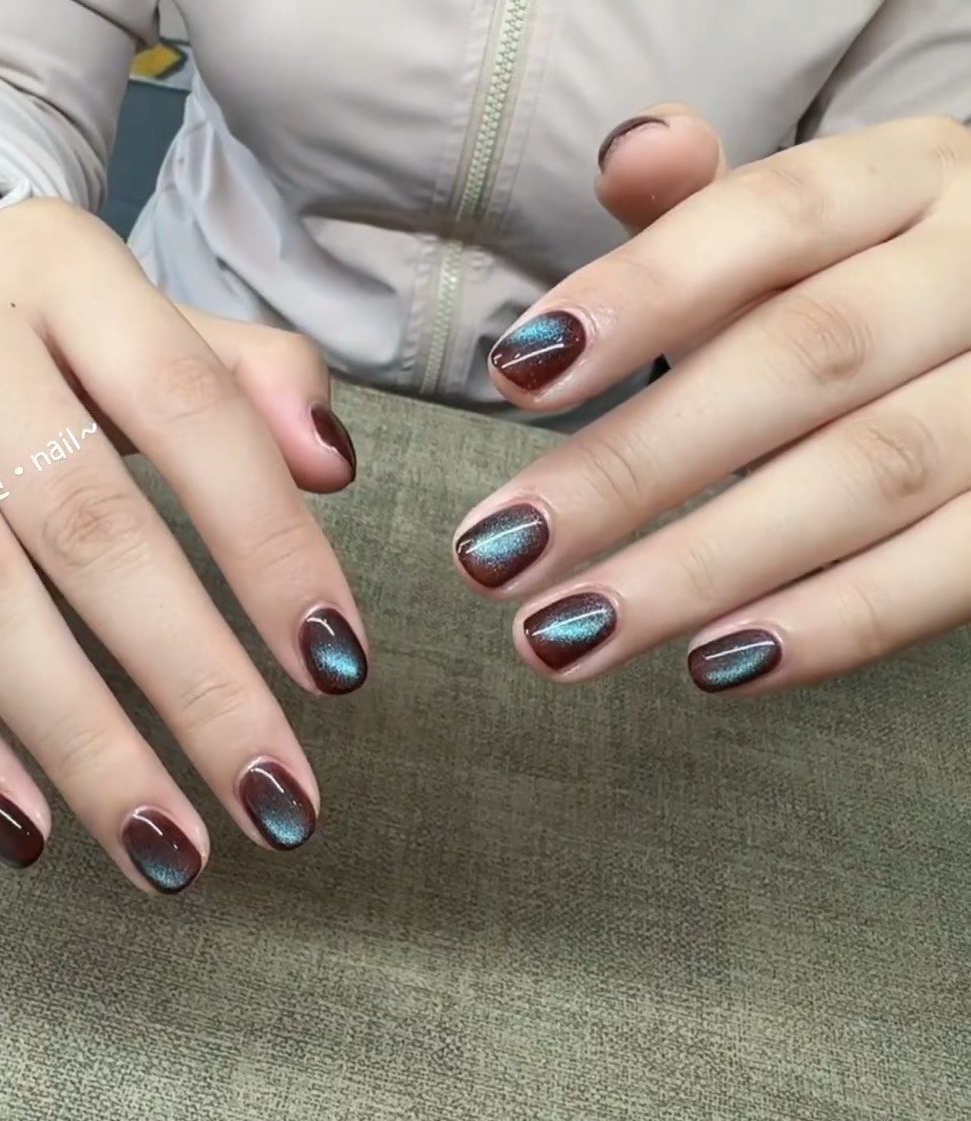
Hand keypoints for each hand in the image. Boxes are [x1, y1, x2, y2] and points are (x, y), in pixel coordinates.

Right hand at [0, 199, 366, 891]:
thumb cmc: (28, 324)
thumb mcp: (134, 311)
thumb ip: (248, 376)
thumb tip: (335, 466)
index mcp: (66, 278)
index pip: (193, 413)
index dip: (270, 546)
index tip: (338, 668)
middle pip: (89, 528)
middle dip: (194, 683)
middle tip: (276, 802)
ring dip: (79, 742)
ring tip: (169, 853)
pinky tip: (27, 830)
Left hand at [455, 107, 970, 694]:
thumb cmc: (875, 288)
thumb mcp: (803, 235)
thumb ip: (707, 211)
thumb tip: (633, 150)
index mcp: (906, 182)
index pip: (771, 216)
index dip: (642, 291)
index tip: (517, 374)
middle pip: (804, 358)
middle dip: (634, 466)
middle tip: (496, 554)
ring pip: (869, 476)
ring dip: (700, 569)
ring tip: (565, 636)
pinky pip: (951, 572)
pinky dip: (831, 625)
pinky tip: (712, 668)